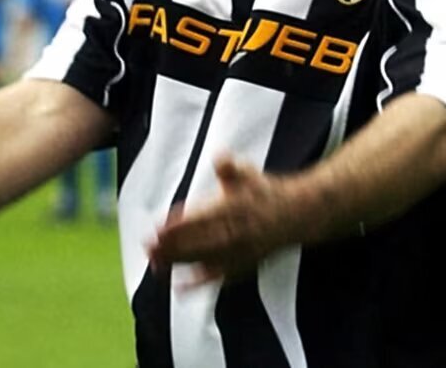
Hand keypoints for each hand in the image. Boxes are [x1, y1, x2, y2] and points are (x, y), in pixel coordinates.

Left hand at [147, 155, 294, 285]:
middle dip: (172, 246)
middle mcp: (238, 233)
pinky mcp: (243, 265)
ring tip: (155, 264)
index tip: (158, 228)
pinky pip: (219, 277)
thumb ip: (231, 167)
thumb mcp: (249, 173)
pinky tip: (179, 286)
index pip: (201, 219)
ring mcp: (241, 252)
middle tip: (148, 247)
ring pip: (206, 261)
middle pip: (199, 243)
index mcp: (235, 208)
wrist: (297, 214)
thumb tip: (219, 158)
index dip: (178, 224)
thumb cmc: (265, 191)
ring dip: (180, 263)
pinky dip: (199, 283)